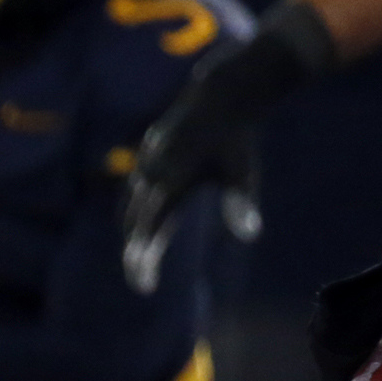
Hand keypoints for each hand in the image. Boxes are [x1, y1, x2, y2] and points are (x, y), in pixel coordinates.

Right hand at [121, 2, 332, 292]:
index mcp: (170, 181)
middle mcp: (152, 174)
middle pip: (135, 223)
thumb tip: (250, 235)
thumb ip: (241, 204)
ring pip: (130, 206)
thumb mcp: (242, 172)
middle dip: (136, 252)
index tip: (143, 286)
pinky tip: (141, 224)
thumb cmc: (236, 139)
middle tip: (140, 281)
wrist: (221, 94)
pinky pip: (135, 192)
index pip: (149, 230)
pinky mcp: (148, 157)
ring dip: (133, 232)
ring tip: (138, 258)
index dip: (143, 259)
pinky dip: (135, 212)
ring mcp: (146, 164)